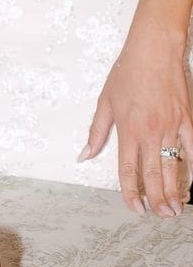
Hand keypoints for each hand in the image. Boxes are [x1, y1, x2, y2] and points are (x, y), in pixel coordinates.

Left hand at [79, 32, 192, 216]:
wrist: (154, 50)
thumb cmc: (127, 73)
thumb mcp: (104, 102)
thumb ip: (96, 133)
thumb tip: (84, 155)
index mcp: (128, 130)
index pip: (128, 170)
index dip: (130, 193)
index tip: (135, 208)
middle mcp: (149, 132)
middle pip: (153, 175)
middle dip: (156, 200)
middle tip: (160, 216)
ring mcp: (170, 128)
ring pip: (173, 167)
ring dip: (174, 191)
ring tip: (175, 210)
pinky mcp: (187, 121)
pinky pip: (192, 151)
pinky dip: (192, 169)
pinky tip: (190, 184)